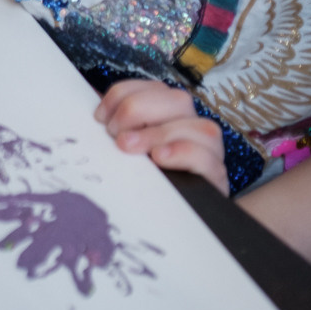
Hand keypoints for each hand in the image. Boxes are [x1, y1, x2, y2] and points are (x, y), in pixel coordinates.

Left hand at [96, 80, 227, 194]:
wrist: (172, 222)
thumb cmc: (146, 180)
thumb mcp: (128, 150)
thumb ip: (116, 130)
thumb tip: (95, 115)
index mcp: (172, 113)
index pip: (153, 87)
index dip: (122, 94)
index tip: (99, 118)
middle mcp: (194, 125)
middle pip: (178, 100)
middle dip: (138, 109)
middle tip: (114, 134)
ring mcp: (210, 151)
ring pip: (199, 125)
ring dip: (157, 133)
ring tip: (128, 146)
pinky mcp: (216, 176)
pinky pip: (206, 157)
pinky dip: (181, 152)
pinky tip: (159, 158)